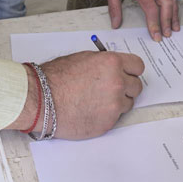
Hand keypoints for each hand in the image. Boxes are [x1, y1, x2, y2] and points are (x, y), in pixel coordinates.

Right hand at [21, 51, 142, 138]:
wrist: (43, 100)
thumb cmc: (58, 77)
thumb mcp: (84, 58)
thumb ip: (104, 63)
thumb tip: (114, 67)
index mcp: (112, 63)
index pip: (138, 66)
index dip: (132, 70)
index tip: (128, 73)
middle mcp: (117, 83)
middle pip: (136, 86)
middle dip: (127, 87)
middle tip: (112, 88)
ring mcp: (114, 105)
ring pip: (128, 104)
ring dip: (118, 102)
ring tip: (98, 100)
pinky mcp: (108, 123)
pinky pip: (116, 117)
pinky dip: (107, 115)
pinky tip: (92, 110)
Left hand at [104, 0, 179, 41]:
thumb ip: (114, 7)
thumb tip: (115, 24)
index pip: (151, 9)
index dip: (155, 24)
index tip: (156, 36)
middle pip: (167, 5)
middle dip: (168, 21)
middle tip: (167, 35)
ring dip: (174, 14)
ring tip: (174, 28)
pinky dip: (173, 4)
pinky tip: (172, 13)